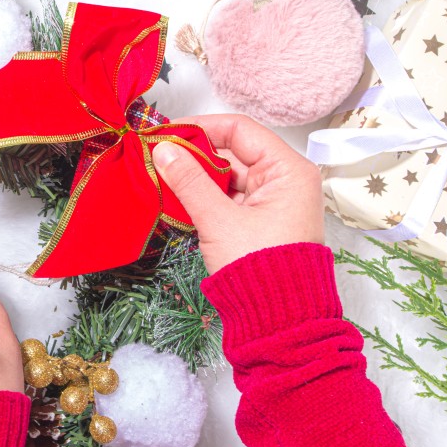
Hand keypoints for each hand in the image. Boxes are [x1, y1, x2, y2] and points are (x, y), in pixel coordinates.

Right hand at [152, 114, 323, 274]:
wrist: (279, 319)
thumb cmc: (258, 267)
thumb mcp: (218, 220)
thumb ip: (188, 180)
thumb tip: (162, 149)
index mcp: (288, 170)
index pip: (240, 130)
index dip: (201, 127)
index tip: (167, 132)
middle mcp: (286, 181)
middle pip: (233, 152)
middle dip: (195, 154)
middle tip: (158, 156)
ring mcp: (274, 202)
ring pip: (228, 176)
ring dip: (198, 177)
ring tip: (163, 177)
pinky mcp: (261, 221)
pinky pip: (229, 198)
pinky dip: (206, 196)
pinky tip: (179, 197)